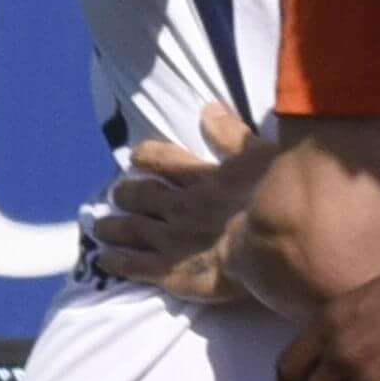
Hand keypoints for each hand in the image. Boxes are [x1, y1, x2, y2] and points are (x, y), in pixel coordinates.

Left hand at [90, 103, 265, 302]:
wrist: (277, 250)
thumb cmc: (278, 202)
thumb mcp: (265, 157)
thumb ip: (233, 135)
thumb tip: (208, 108)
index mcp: (201, 176)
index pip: (163, 159)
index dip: (147, 157)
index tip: (137, 156)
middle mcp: (179, 205)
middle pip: (140, 195)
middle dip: (126, 194)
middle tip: (118, 195)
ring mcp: (171, 240)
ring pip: (130, 229)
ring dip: (113, 227)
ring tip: (101, 228)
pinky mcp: (170, 272)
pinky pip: (134, 265)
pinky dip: (117, 262)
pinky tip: (106, 261)